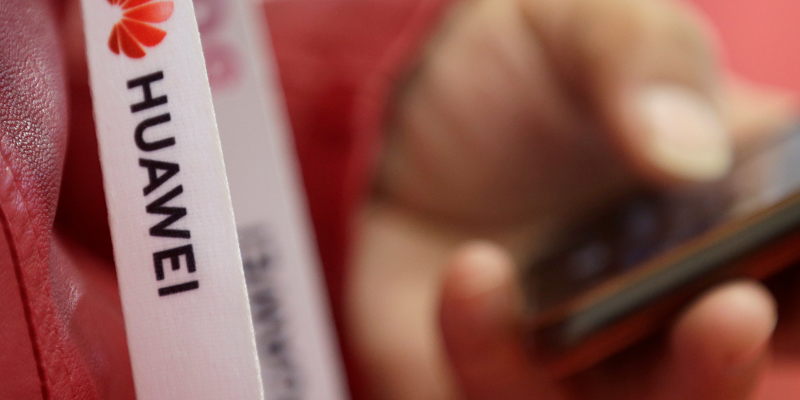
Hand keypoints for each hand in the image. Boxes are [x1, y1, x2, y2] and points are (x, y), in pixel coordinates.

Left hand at [346, 0, 797, 397]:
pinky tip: (474, 270)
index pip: (799, 268)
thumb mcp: (583, 28)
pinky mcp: (499, 371)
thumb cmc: (523, 69)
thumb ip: (640, 59)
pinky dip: (489, 342)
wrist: (414, 115)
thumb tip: (690, 156)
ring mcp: (588, 348)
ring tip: (627, 310)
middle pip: (730, 363)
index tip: (795, 257)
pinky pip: (501, 390)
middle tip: (737, 309)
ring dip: (651, 381)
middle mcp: (670, 297)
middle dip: (734, 359)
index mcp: (730, 213)